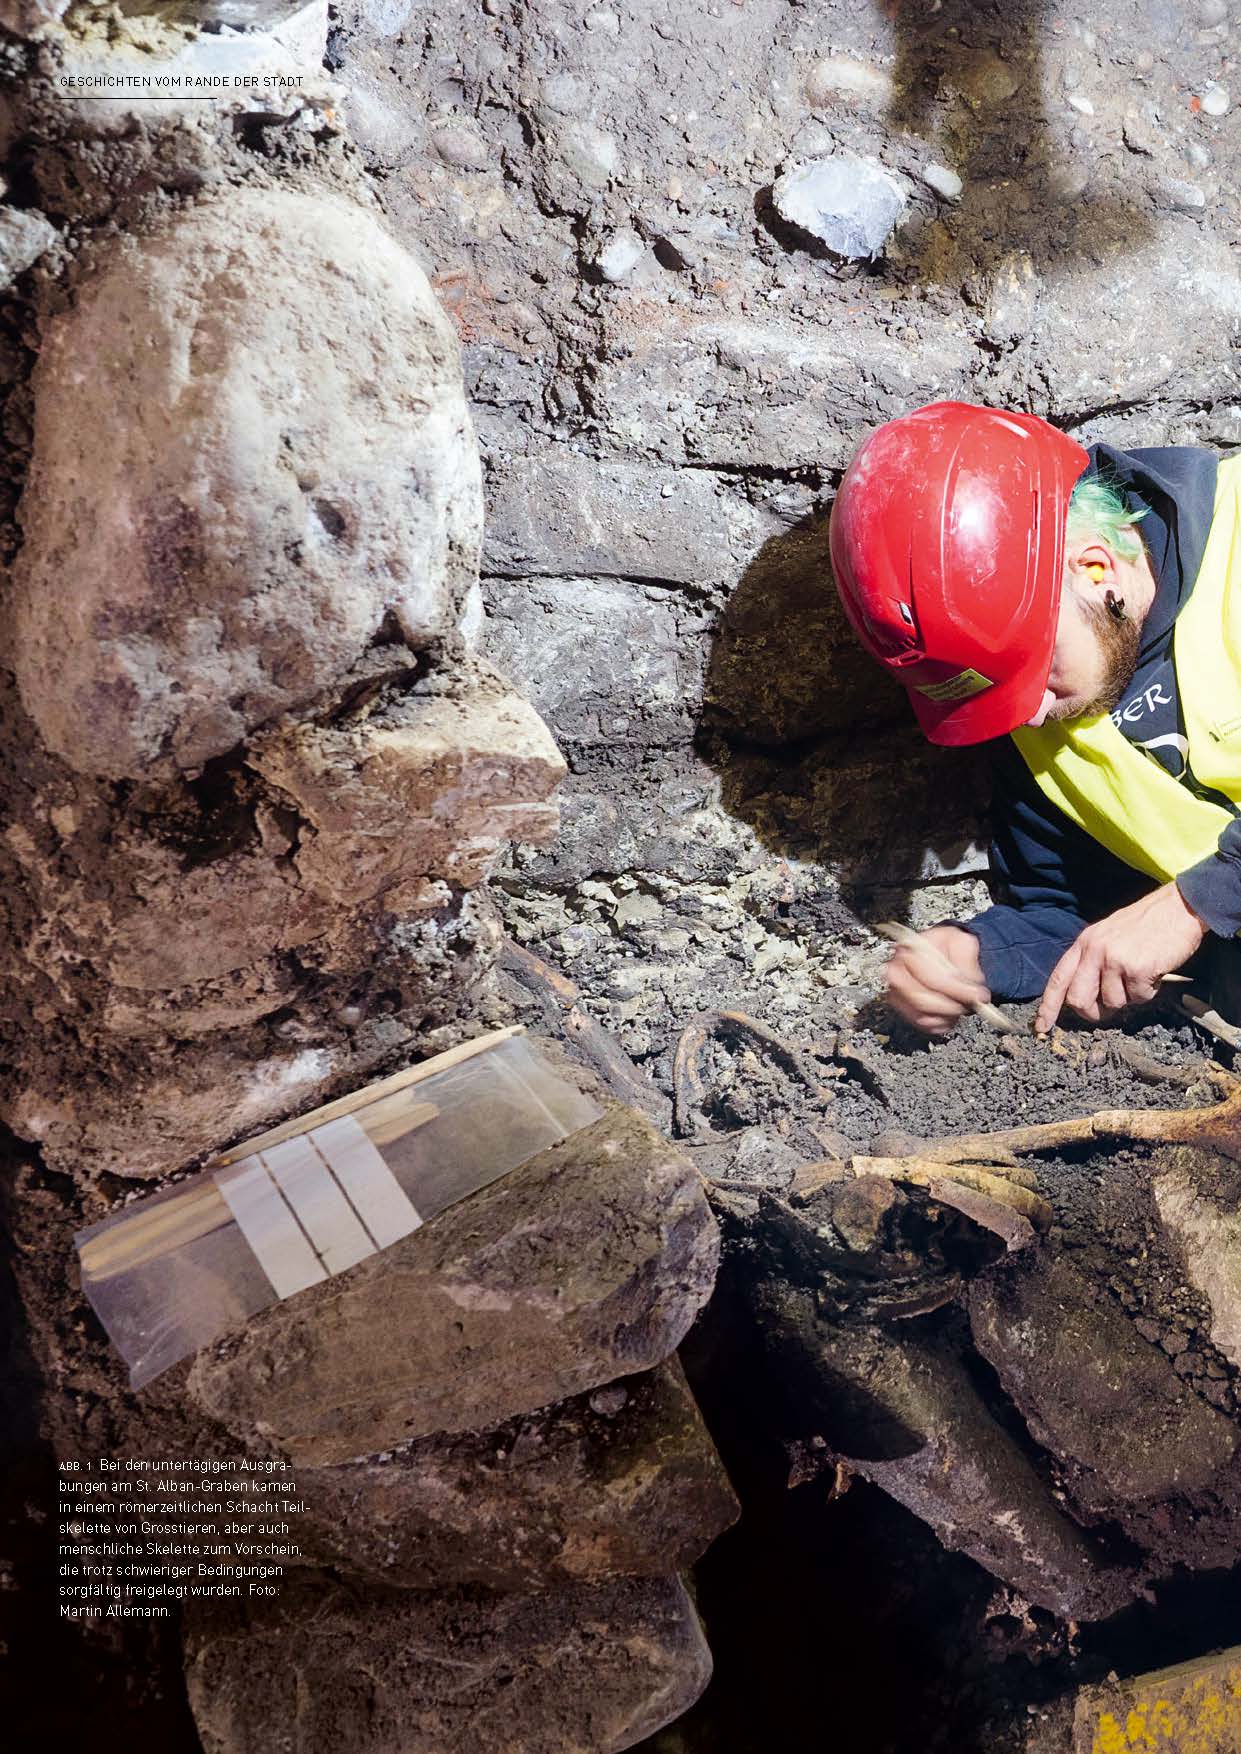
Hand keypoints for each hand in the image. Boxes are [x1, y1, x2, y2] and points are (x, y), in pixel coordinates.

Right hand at [885, 925, 989, 1035]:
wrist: (939, 954)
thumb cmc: (947, 947)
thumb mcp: (962, 942)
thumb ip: (967, 961)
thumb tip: (971, 985)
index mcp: (909, 951)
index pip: (931, 979)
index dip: (956, 990)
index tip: (977, 995)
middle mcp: (897, 972)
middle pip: (922, 1001)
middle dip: (951, 1006)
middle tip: (970, 1004)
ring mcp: (896, 992)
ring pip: (923, 1017)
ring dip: (947, 1016)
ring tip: (961, 1006)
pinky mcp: (902, 1008)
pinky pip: (923, 1024)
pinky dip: (941, 1023)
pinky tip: (950, 1012)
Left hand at [1035, 882, 1206, 1032]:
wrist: (1179, 908)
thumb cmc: (1146, 924)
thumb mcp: (1108, 935)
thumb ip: (1093, 960)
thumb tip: (1084, 997)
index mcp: (1084, 943)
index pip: (1058, 979)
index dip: (1048, 1007)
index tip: (1042, 1027)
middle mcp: (1094, 950)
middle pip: (1078, 999)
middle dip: (1091, 1012)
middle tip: (1107, 1009)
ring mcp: (1115, 959)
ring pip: (1112, 1003)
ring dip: (1128, 998)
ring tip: (1140, 975)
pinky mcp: (1137, 968)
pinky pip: (1138, 998)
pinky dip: (1148, 992)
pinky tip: (1154, 972)